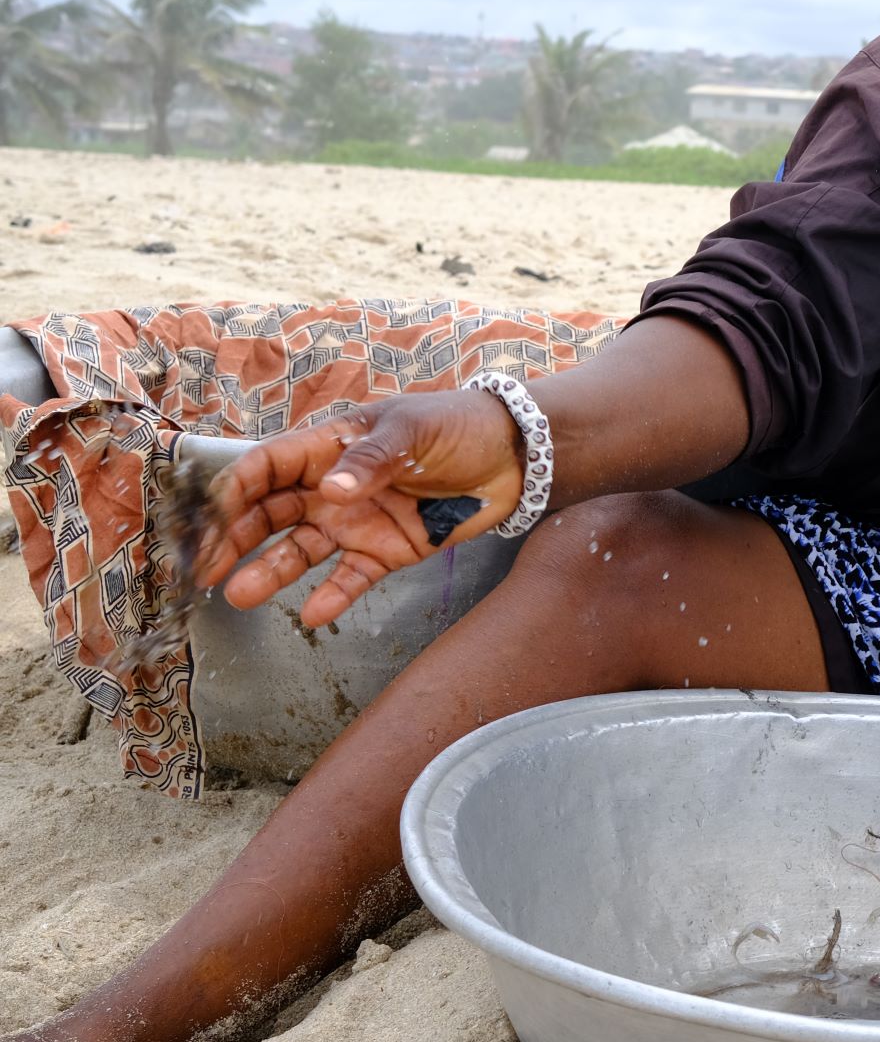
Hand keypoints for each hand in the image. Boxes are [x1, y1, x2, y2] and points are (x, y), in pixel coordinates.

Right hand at [198, 390, 526, 626]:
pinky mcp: (387, 550)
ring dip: (270, 572)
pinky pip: (351, 578)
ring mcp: (356, 522)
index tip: (207, 521)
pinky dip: (332, 598)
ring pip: (300, 551)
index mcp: (327, 447)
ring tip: (239, 595)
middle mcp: (331, 487)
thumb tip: (330, 490)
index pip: (264, 468)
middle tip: (202, 570)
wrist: (514, 456)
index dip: (232, 493)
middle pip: (269, 514)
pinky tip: (311, 616)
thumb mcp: (412, 431)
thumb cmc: (457, 426)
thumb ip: (371, 459)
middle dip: (234, 540)